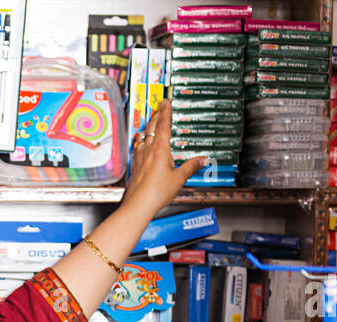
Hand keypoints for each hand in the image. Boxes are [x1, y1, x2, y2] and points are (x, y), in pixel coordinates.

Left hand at [122, 100, 208, 215]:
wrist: (138, 205)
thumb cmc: (156, 193)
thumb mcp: (179, 179)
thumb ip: (191, 167)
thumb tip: (201, 160)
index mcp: (160, 150)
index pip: (163, 125)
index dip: (165, 111)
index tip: (165, 101)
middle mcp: (147, 150)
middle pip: (151, 127)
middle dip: (156, 115)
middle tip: (159, 107)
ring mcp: (139, 157)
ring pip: (143, 136)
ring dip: (148, 127)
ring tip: (151, 122)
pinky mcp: (134, 165)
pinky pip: (138, 147)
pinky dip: (142, 140)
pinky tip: (142, 143)